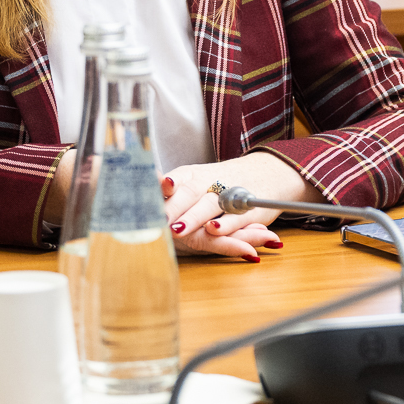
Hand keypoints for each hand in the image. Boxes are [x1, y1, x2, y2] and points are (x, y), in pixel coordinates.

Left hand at [161, 153, 317, 261]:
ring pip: (209, 205)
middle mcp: (210, 182)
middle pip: (190, 192)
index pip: (174, 179)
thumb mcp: (191, 181)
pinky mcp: (248, 210)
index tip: (149, 192)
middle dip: (173, 207)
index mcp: (192, 175)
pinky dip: (225, 224)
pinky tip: (213, 229)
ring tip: (178, 229)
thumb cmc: (217, 183)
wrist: (266, 174)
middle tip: (157, 220)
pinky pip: (235, 217)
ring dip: (194, 217)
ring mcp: (229, 194)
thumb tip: (137, 188)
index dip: (161, 185)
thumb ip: (167, 190)